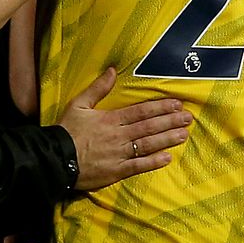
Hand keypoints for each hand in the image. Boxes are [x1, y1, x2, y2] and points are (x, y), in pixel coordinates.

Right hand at [59, 67, 192, 191]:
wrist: (55, 160)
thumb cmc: (66, 132)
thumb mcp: (78, 105)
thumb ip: (97, 88)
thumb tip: (113, 71)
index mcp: (111, 119)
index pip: (141, 111)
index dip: (161, 107)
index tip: (176, 104)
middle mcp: (119, 135)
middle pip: (149, 127)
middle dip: (170, 121)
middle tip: (188, 118)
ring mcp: (119, 154)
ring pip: (148, 145)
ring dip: (167, 139)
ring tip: (184, 134)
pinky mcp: (116, 171)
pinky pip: (138, 166)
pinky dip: (153, 162)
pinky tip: (167, 157)